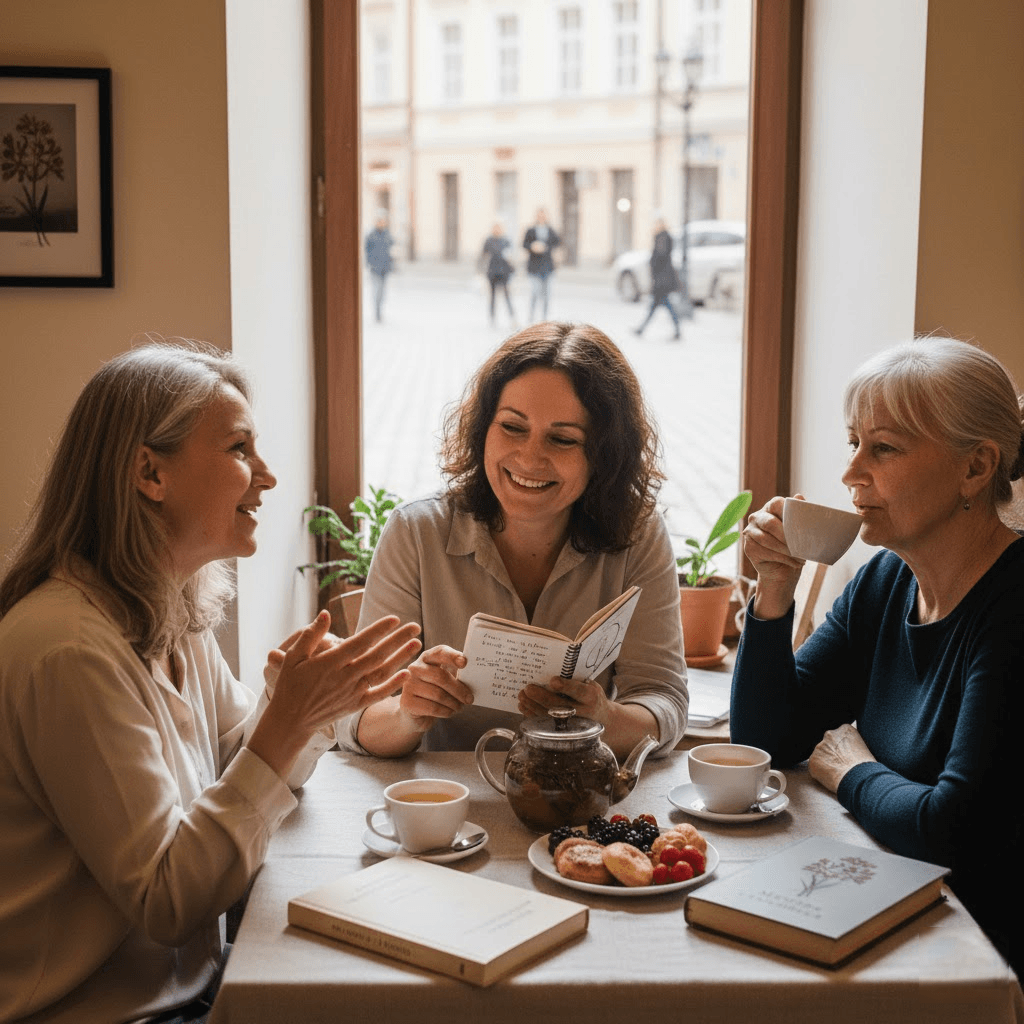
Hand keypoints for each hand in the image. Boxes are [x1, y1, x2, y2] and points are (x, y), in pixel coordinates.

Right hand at [268, 612, 420, 732]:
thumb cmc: (290, 685)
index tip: (395, 619)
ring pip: (381, 672)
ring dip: (401, 658)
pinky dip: (393, 684)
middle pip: (377, 655)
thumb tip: (325, 613)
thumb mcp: (293, 657)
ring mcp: (351, 692)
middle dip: (397, 639)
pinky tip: (407, 673)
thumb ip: (311, 635)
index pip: (360, 642)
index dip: (378, 630)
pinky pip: (378, 694)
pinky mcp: (355, 705)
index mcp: (329, 662)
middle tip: (415, 626)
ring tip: (417, 644)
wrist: (290, 720)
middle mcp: (344, 676)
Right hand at [396, 645, 474, 733]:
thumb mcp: (447, 679)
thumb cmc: (436, 692)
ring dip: (454, 703)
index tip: (465, 662)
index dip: (452, 656)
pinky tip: (449, 712)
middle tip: (470, 699)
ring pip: (438, 694)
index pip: (440, 652)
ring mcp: (408, 684)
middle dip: (459, 689)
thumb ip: (457, 673)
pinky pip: (433, 708)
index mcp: (427, 657)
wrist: (416, 713)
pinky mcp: (406, 702)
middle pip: (441, 676)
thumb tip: (473, 675)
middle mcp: (415, 668)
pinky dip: (446, 712)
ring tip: (459, 707)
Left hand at [519, 676, 612, 724]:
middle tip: (528, 688)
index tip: (553, 680)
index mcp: (591, 697)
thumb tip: (551, 669)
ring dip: (532, 705)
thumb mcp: (591, 685)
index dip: (566, 686)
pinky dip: (532, 714)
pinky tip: (523, 705)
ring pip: (548, 715)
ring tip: (522, 695)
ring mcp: (571, 724)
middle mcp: (582, 712)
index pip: (578, 691)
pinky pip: (544, 723)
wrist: (602, 719)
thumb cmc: (592, 696)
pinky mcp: (562, 730)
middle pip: (558, 705)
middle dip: (541, 696)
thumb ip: (575, 680)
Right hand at [743, 494, 806, 619]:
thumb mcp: (801, 530)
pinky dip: (783, 559)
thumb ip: (800, 514)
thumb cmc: (795, 546)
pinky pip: (765, 552)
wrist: (784, 570)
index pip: (777, 503)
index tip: (802, 526)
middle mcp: (757, 517)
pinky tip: (795, 563)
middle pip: (770, 523)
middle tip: (803, 546)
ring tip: (802, 557)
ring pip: (767, 540)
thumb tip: (799, 497)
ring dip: (787, 550)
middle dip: (787, 536)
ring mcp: (750, 532)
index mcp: (771, 507)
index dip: (789, 513)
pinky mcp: (748, 548)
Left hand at [809, 724, 875, 792]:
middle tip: (842, 764)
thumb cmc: (867, 767)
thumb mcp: (866, 748)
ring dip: (826, 762)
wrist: (859, 779)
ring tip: (839, 773)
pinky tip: (832, 777)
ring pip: (821, 755)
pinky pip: (815, 766)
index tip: (848, 756)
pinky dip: (821, 772)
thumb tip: (850, 749)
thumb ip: (853, 744)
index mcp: (845, 729)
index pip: (840, 736)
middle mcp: (829, 735)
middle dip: (833, 753)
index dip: (844, 748)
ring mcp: (819, 747)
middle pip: (828, 744)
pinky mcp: (812, 760)